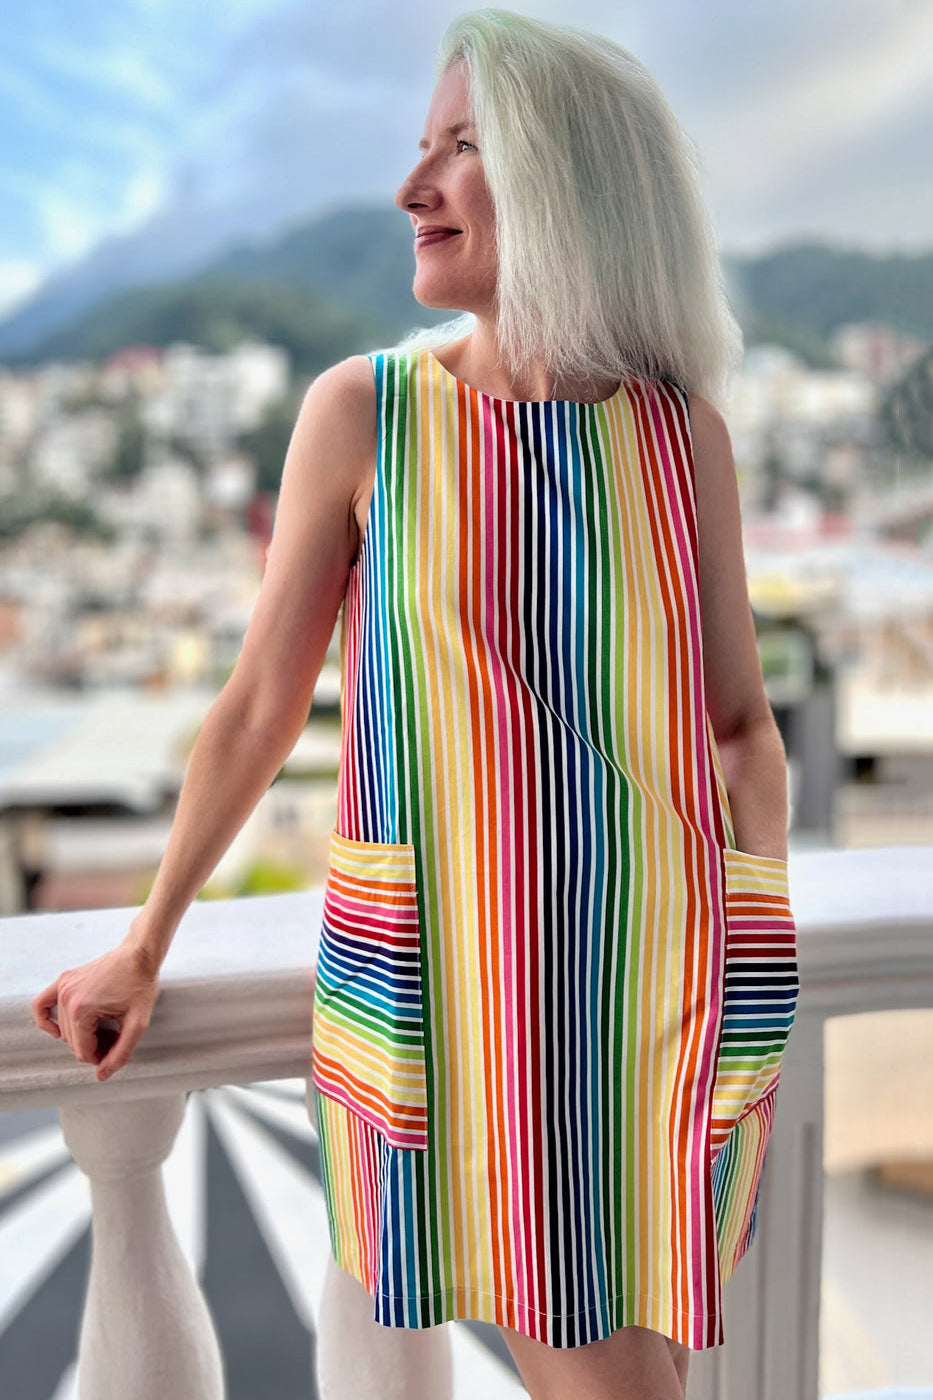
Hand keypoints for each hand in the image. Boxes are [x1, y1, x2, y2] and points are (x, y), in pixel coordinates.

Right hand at [32, 941, 160, 1082]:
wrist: (139, 955)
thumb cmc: (141, 984)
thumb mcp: (137, 1024)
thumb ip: (121, 1053)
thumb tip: (102, 1074)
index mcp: (83, 1010)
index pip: (83, 1052)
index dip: (101, 1057)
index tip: (116, 1049)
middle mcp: (67, 998)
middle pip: (72, 1042)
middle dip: (93, 1046)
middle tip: (114, 1038)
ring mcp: (63, 987)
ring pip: (63, 1029)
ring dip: (81, 1035)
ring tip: (105, 1028)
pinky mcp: (63, 980)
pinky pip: (41, 1004)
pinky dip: (46, 1020)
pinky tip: (57, 1029)